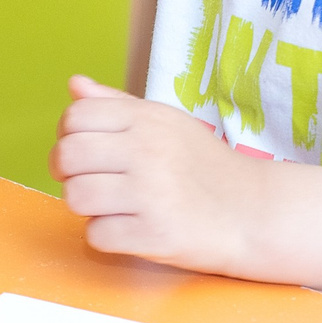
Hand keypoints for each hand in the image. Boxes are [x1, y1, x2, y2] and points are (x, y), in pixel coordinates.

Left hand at [53, 74, 257, 273]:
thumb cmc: (203, 166)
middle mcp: (148, 151)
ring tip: (113, 206)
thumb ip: (116, 104)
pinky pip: (96, 236)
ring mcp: (151, 194)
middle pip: (67, 156)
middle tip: (91, 182)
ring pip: (75, 197)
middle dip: (68, 173)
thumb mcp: (166, 123)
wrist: (255, 212)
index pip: (76, 116)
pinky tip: (130, 229)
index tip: (85, 153)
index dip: (68, 136)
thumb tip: (74, 84)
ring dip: (87, 207)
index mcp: (147, 119)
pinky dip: (107, 238)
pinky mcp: (155, 234)